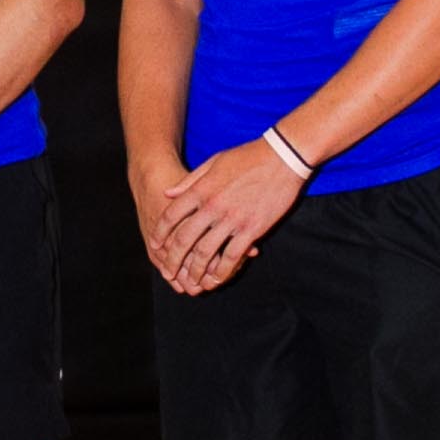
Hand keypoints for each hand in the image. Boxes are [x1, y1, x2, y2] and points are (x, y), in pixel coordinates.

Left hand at [154, 140, 300, 292]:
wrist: (284, 157)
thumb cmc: (248, 157)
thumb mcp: (213, 162)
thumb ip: (189, 181)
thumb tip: (167, 194)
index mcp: (201, 190)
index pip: (171, 216)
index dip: (160, 233)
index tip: (155, 245)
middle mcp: (213, 207)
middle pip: (184, 238)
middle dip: (173, 259)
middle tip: (167, 272)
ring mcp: (232, 219)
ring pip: (206, 252)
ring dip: (195, 270)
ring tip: (191, 282)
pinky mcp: (252, 229)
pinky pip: (232, 256)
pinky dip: (222, 271)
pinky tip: (216, 279)